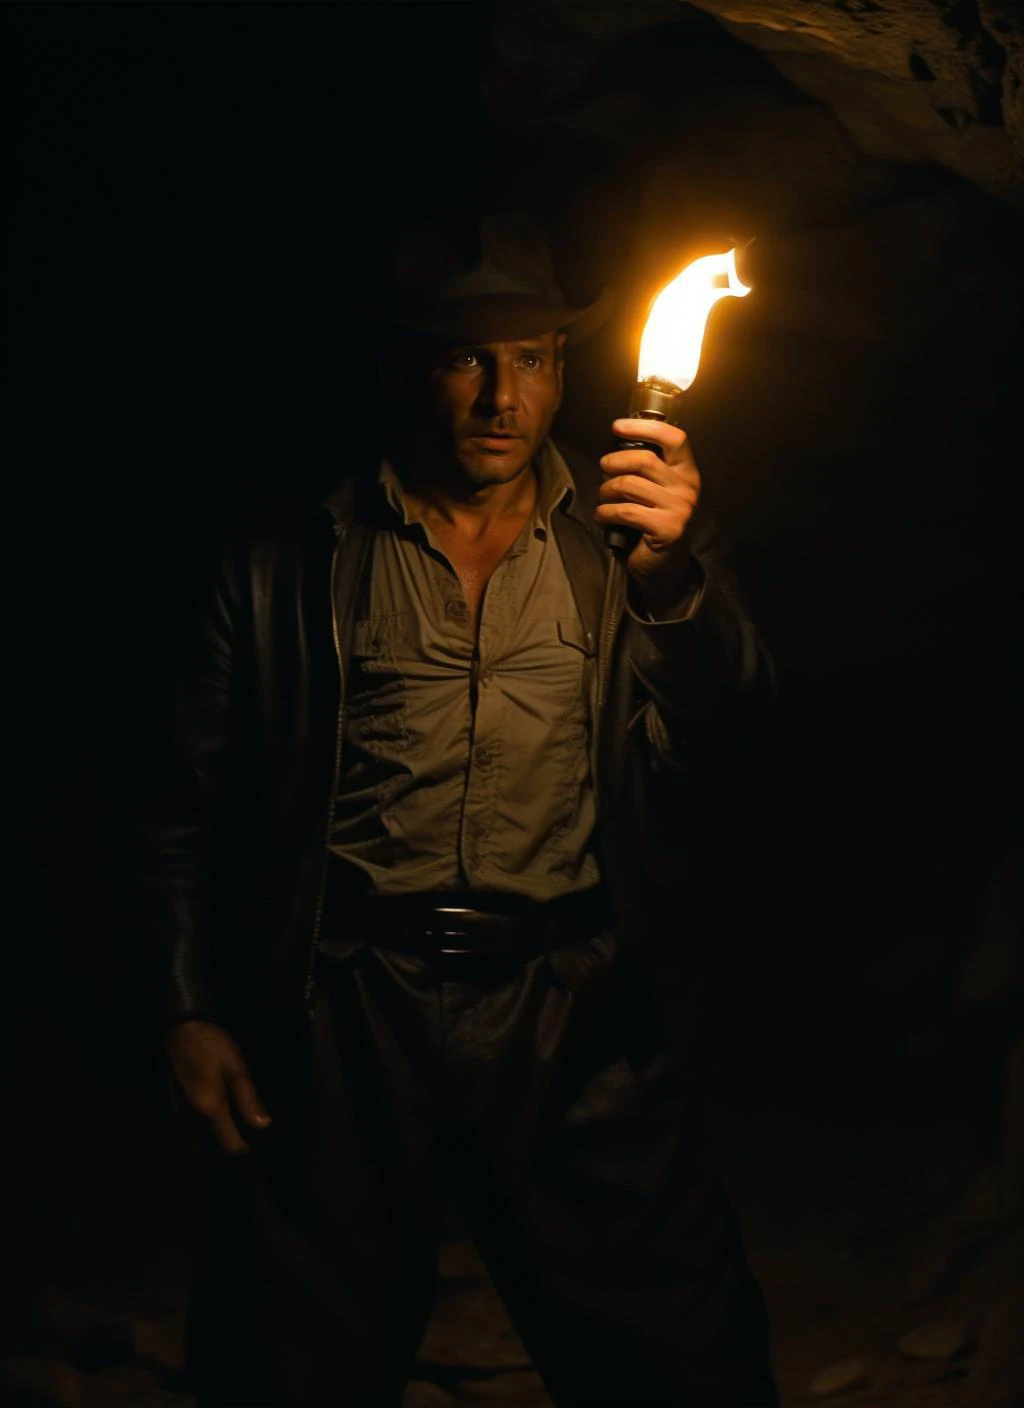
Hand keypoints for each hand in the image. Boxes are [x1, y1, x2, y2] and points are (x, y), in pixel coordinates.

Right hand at [165, 1019, 270, 1155]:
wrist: (181, 1027)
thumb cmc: (212, 1045)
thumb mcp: (236, 1067)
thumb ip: (248, 1098)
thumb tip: (263, 1125)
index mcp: (210, 1108)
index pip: (228, 1142)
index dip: (243, 1152)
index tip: (256, 1154)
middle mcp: (191, 1116)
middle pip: (211, 1145)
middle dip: (228, 1151)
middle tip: (246, 1147)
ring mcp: (180, 1110)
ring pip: (198, 1139)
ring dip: (214, 1145)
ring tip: (232, 1141)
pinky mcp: (175, 1103)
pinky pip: (189, 1128)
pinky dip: (201, 1135)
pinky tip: (214, 1128)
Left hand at [597, 418, 700, 603]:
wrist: (665, 567)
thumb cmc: (654, 524)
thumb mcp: (658, 492)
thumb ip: (649, 470)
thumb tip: (616, 448)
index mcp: (688, 473)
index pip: (674, 438)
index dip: (644, 428)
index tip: (617, 426)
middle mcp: (688, 489)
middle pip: (644, 460)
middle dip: (615, 462)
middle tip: (602, 468)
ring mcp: (680, 510)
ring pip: (630, 485)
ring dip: (606, 489)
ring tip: (602, 497)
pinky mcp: (667, 530)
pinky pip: (626, 511)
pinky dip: (606, 512)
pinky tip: (602, 516)